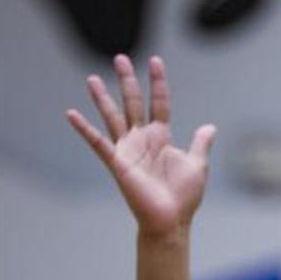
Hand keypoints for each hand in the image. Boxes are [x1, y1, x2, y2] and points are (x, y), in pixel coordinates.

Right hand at [66, 56, 215, 237]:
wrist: (171, 221)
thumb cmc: (183, 197)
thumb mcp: (198, 165)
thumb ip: (200, 144)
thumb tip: (209, 127)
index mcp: (161, 137)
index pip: (159, 102)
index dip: (158, 82)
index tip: (155, 60)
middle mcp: (142, 139)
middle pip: (132, 103)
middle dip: (127, 80)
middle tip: (120, 58)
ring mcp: (127, 150)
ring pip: (113, 117)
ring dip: (102, 98)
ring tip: (93, 78)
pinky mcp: (117, 163)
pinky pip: (98, 143)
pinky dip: (84, 129)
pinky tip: (70, 114)